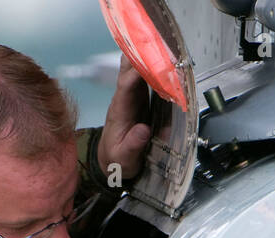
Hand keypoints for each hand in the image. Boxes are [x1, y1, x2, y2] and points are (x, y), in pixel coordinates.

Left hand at [95, 54, 152, 187]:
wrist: (111, 159)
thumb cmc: (117, 159)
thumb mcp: (123, 159)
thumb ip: (132, 146)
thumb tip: (143, 132)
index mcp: (120, 111)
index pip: (126, 87)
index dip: (137, 74)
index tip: (150, 64)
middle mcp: (124, 98)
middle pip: (128, 69)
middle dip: (139, 54)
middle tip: (156, 41)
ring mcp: (131, 95)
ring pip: (135, 68)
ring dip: (146, 54)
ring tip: (162, 40)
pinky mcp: (139, 97)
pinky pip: (144, 75)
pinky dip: (153, 64)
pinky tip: (163, 55)